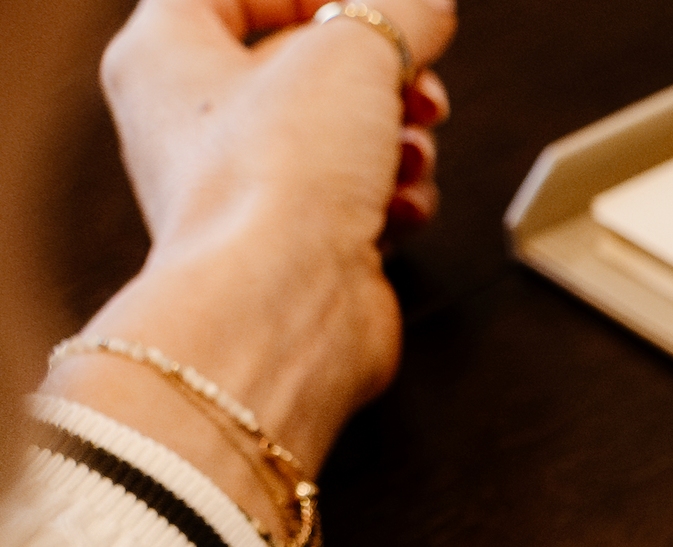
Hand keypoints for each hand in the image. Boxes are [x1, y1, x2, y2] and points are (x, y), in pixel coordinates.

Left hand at [42, 0, 454, 520]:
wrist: (285, 305)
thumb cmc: (279, 177)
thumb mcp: (354, 50)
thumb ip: (399, 12)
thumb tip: (425, 7)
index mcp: (162, 54)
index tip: (370, 10)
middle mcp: (189, 122)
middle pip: (297, 61)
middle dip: (375, 71)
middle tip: (415, 78)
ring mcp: (242, 188)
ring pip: (335, 132)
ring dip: (395, 135)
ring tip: (414, 148)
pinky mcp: (292, 245)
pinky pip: (351, 199)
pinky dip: (390, 197)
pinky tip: (403, 206)